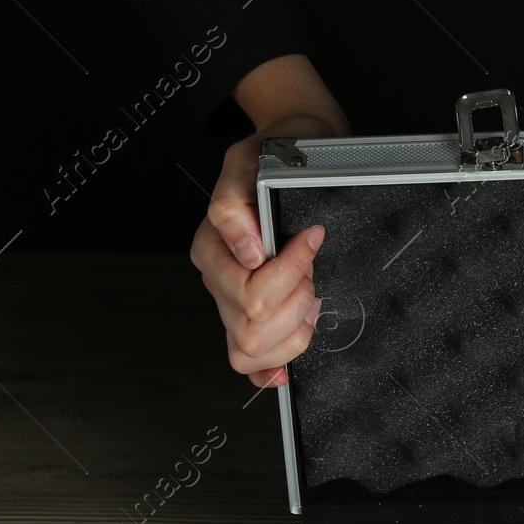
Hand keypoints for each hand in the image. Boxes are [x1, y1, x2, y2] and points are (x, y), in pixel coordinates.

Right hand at [189, 129, 324, 387]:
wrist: (297, 154)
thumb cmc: (276, 158)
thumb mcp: (250, 162)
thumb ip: (235, 205)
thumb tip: (247, 251)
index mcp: (212, 247)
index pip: (250, 290)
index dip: (290, 273)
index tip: (309, 241)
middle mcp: (219, 279)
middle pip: (252, 328)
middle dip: (295, 303)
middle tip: (310, 272)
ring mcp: (233, 303)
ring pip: (254, 351)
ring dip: (293, 330)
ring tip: (309, 297)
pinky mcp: (253, 318)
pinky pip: (250, 365)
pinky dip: (270, 370)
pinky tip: (286, 368)